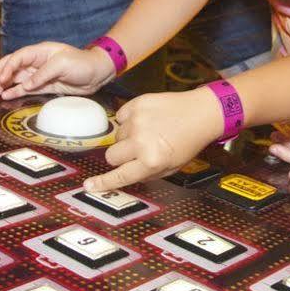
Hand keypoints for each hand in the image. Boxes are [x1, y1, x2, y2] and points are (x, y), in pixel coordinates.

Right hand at [0, 42, 114, 99]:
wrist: (97, 73)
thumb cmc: (82, 63)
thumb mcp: (63, 65)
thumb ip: (43, 74)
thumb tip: (26, 84)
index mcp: (40, 52)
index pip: (18, 57)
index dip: (7, 67)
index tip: (1, 78)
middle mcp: (37, 62)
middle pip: (11, 65)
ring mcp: (39, 74)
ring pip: (16, 78)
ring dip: (3, 85)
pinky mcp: (44, 85)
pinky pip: (25, 88)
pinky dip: (14, 92)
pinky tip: (4, 96)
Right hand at [90, 90, 223, 191]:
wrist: (201, 113)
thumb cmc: (188, 141)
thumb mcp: (171, 167)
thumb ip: (146, 173)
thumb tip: (122, 176)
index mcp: (151, 161)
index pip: (119, 176)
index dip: (102, 183)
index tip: (89, 186)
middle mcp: (142, 142)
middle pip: (111, 156)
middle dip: (120, 156)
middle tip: (136, 151)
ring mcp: (137, 122)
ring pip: (116, 136)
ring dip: (127, 137)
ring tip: (149, 132)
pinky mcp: (136, 104)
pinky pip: (120, 117)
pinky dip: (129, 119)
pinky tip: (146, 120)